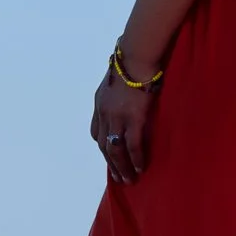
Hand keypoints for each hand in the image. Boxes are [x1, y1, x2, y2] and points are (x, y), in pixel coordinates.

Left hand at [92, 65, 156, 184]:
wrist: (137, 55)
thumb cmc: (131, 61)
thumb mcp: (116, 77)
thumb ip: (116, 91)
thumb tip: (124, 95)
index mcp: (100, 103)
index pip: (95, 131)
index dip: (102, 145)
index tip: (109, 155)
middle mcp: (105, 113)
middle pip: (104, 145)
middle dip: (111, 164)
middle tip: (119, 178)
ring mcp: (117, 117)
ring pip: (116, 149)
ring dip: (122, 167)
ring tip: (129, 180)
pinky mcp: (133, 118)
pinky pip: (132, 145)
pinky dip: (135, 159)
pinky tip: (139, 168)